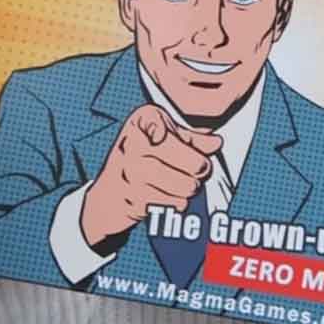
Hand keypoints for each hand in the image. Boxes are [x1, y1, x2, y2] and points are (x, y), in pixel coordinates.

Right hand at [81, 103, 221, 247]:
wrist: (108, 196)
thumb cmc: (141, 159)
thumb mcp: (165, 139)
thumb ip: (191, 139)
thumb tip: (216, 143)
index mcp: (140, 121)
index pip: (161, 124)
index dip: (167, 131)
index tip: (168, 139)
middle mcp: (131, 144)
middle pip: (176, 154)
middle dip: (198, 165)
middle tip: (203, 170)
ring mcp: (129, 172)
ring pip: (175, 180)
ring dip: (190, 187)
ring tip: (191, 186)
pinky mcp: (132, 199)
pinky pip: (167, 201)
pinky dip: (177, 202)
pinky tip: (176, 198)